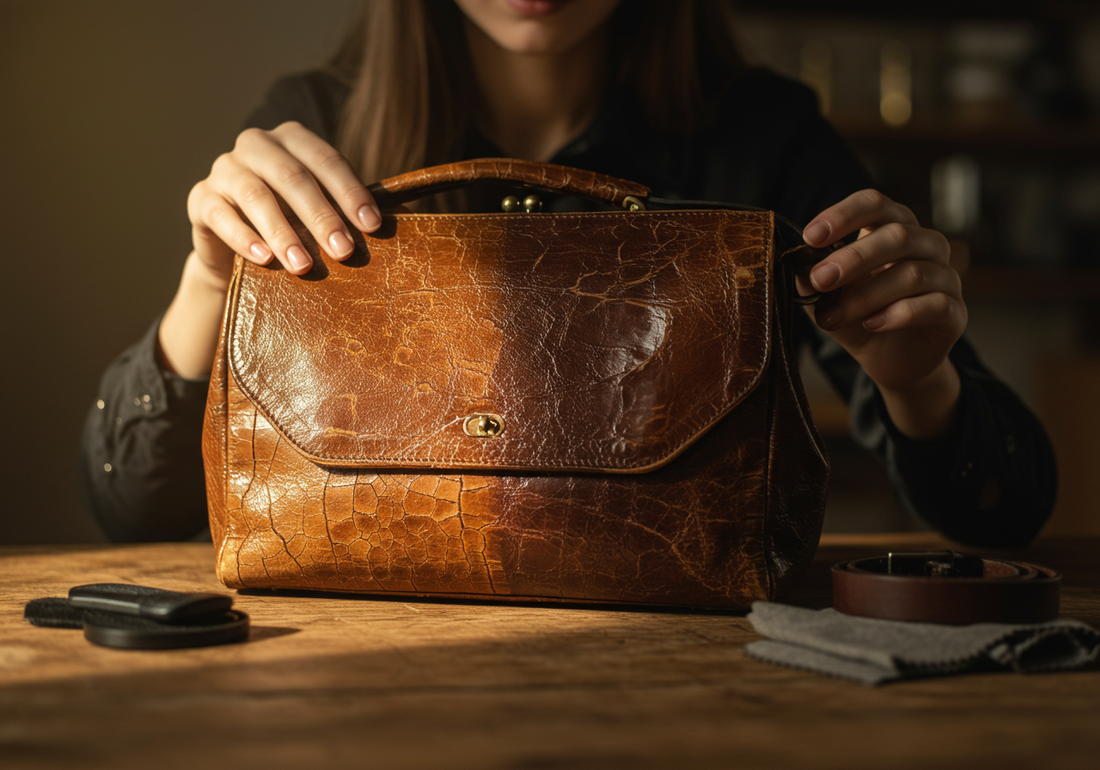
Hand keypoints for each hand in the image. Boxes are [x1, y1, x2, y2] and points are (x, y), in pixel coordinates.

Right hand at [160, 122, 381, 377]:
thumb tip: (397, 224)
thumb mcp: (323, 212)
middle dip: (321, 216)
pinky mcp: (200, 198)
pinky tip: (264, 260)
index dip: (351, 192)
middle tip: (344, 251)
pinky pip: (220, 215)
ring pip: (256, 195)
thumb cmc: (294, 224)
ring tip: (304, 266)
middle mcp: (257, 145)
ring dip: (283, 232)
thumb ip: (350, 210)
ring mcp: (225, 169)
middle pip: (293, 177)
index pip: (326, 160)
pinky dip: (244, 238)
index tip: (373, 226)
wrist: (238, 249)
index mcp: (293, 139)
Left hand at [802, 190, 966, 437]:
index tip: (811, 236)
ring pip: (912, 273)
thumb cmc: (858, 316)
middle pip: (898, 235)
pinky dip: (898, 314)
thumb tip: (792, 260)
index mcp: (893, 228)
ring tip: (832, 318)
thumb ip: (812, 276)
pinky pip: (934, 304)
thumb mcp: (827, 296)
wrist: (889, 361)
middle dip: (853, 258)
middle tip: (820, 280)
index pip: (875, 203)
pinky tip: (871, 325)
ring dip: (866, 296)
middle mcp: (926, 245)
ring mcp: (945, 277)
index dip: (844, 214)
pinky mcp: (955, 312)